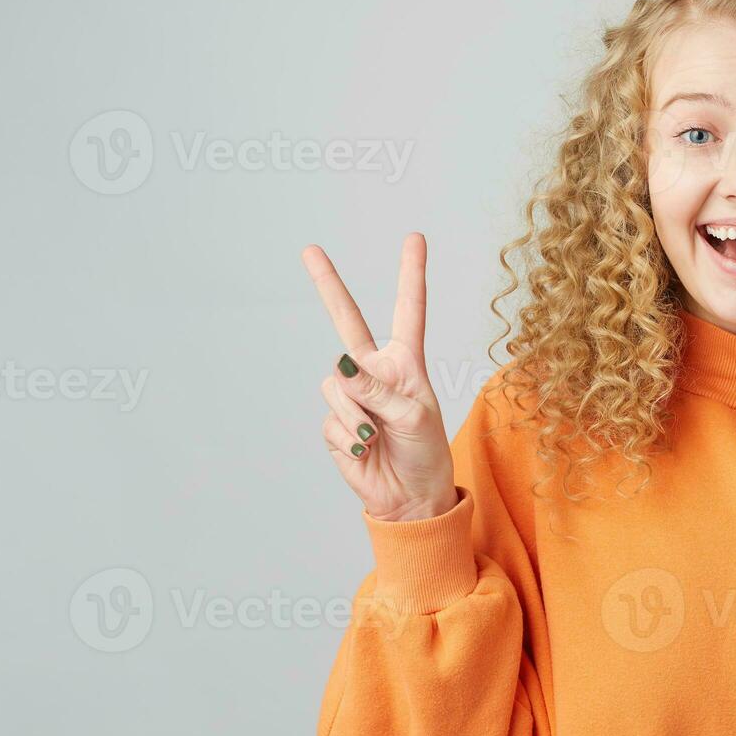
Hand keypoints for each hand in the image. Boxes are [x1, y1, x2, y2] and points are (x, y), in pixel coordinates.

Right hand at [302, 233, 459, 521]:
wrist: (410, 497)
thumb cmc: (425, 453)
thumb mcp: (415, 418)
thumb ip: (380, 391)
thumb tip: (343, 369)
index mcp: (406, 363)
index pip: (409, 311)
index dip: (411, 274)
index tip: (415, 238)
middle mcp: (375, 371)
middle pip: (346, 321)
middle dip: (328, 285)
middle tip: (310, 250)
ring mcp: (352, 395)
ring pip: (336, 385)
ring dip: (356, 413)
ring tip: (376, 435)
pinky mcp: (335, 421)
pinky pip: (332, 418)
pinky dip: (348, 436)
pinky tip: (365, 448)